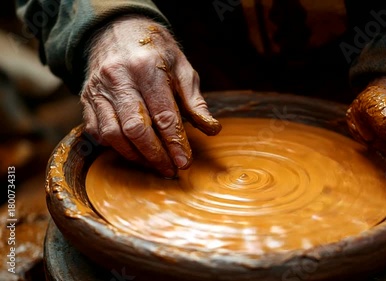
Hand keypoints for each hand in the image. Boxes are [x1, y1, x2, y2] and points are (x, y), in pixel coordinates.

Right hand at [81, 15, 220, 176]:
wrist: (118, 30)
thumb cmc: (156, 51)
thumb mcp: (182, 68)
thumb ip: (195, 100)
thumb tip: (212, 129)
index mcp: (147, 67)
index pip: (163, 115)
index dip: (175, 143)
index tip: (185, 162)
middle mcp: (119, 78)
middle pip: (136, 128)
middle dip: (155, 155)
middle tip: (171, 169)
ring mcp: (98, 89)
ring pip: (112, 134)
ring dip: (135, 156)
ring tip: (154, 164)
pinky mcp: (86, 98)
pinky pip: (96, 130)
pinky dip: (114, 146)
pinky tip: (132, 152)